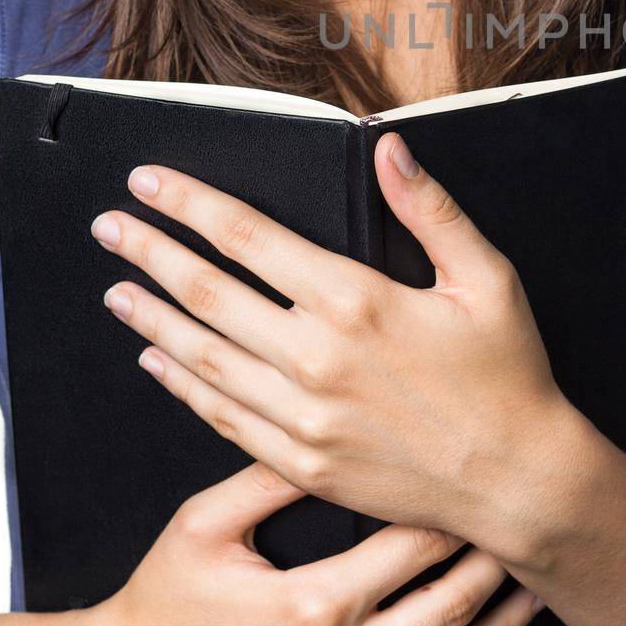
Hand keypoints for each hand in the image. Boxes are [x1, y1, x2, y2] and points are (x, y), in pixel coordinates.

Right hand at [79, 460, 542, 625]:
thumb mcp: (205, 522)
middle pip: (449, 610)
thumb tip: (331, 419)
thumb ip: (271, 474)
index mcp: (312, 603)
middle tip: (529, 521)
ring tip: (540, 588)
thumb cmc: (164, 594)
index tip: (488, 475)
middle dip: (497, 564)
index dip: (458, 512)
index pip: (414, 550)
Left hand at [89, 131, 567, 549]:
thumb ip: (428, 208)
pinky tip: (155, 361)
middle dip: (151, 252)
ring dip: (151, 318)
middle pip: (208, 292)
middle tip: (108, 225)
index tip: (148, 182)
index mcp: (355, 301)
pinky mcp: (300, 463)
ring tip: (115, 287)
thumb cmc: (507, 373)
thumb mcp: (486, 277)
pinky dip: (181, 384)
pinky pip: (222, 417)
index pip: (248, 237)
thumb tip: (387, 146)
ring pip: (202, 356)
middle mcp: (315, 358)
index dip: (191, 205)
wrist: (516, 480)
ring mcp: (301, 418)